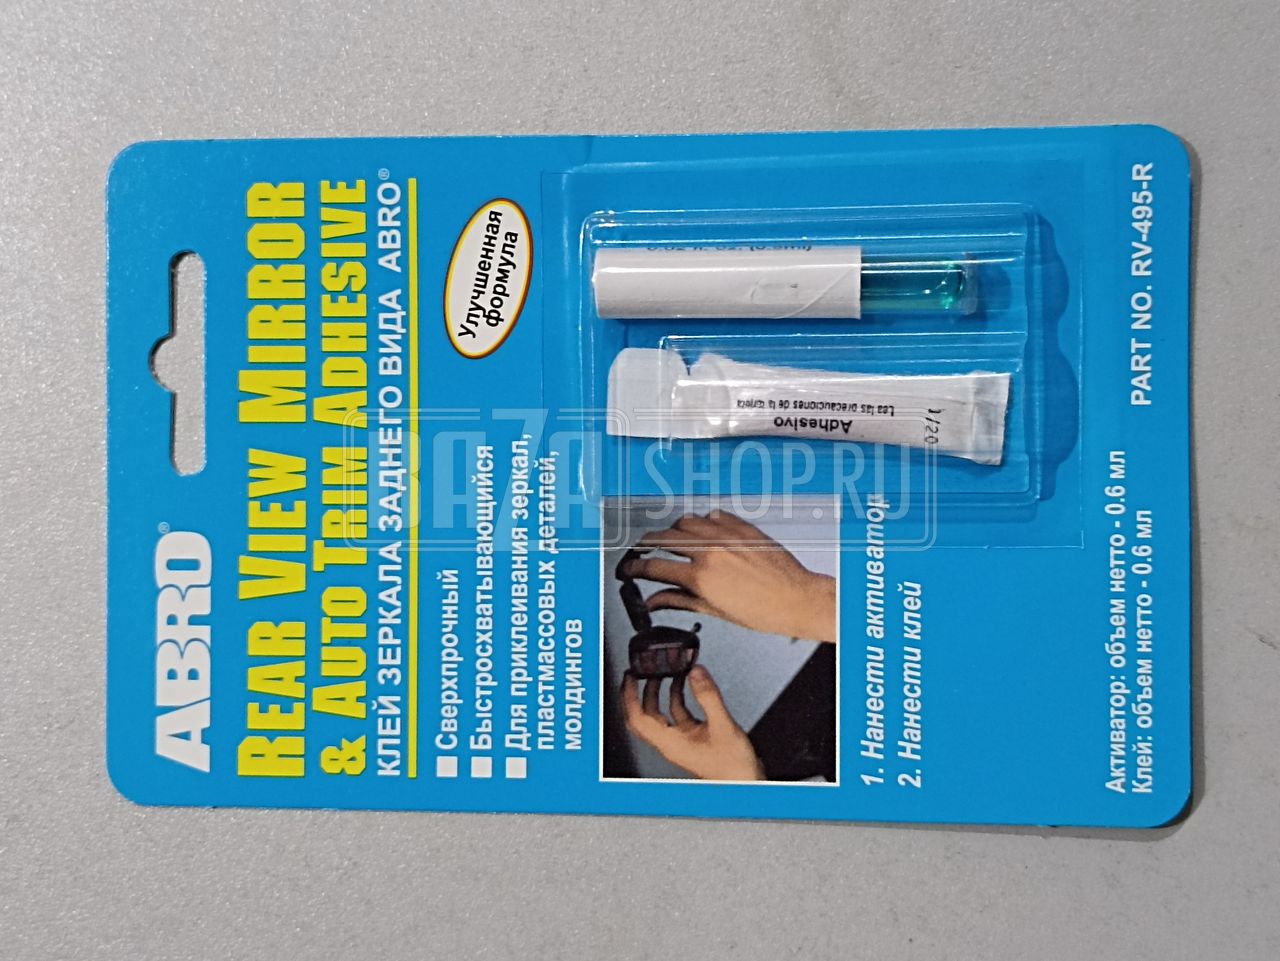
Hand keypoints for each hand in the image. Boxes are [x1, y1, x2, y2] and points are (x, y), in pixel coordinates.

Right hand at [620, 510, 836, 642]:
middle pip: (663, 538)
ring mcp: (726, 535)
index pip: (654, 567)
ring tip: (675, 541)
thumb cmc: (764, 611)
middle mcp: (711, 551)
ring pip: (686, 521)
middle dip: (646, 545)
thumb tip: (655, 601)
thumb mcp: (714, 610)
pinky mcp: (742, 526)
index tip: (629, 569)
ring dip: (675, 531)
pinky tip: (706, 533)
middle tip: (642, 551)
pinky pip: (713, 514)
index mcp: (700, 576)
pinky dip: (704, 522)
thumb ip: (680, 600)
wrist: (797, 598)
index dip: (635, 568)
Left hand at [622, 666, 763, 780]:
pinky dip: (678, 700)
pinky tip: (686, 687)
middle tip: (641, 673)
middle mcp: (671, 744)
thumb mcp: (723, 726)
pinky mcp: (693, 740)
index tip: (630, 678)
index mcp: (670, 743)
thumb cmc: (733, 769)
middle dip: (641, 693)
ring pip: (661, 715)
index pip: (638, 718)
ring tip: (665, 673)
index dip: (630, 697)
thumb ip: (708, 697)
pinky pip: (678, 716)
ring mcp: (681, 742)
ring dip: (660, 694)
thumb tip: (696, 673)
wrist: (746, 785)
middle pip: (645, 716)